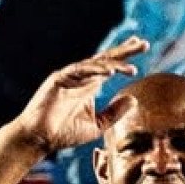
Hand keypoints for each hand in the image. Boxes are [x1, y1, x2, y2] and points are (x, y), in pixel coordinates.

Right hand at [15, 40, 147, 157]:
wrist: (40, 139)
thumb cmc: (64, 133)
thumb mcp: (97, 125)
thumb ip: (115, 112)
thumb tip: (134, 99)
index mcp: (89, 85)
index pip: (110, 65)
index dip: (125, 56)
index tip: (141, 46)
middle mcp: (81, 77)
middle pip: (106, 59)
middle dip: (125, 51)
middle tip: (144, 44)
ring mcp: (69, 76)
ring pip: (95, 64)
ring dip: (113, 64)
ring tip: (131, 67)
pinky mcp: (58, 79)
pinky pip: (79, 71)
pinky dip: (94, 70)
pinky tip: (110, 71)